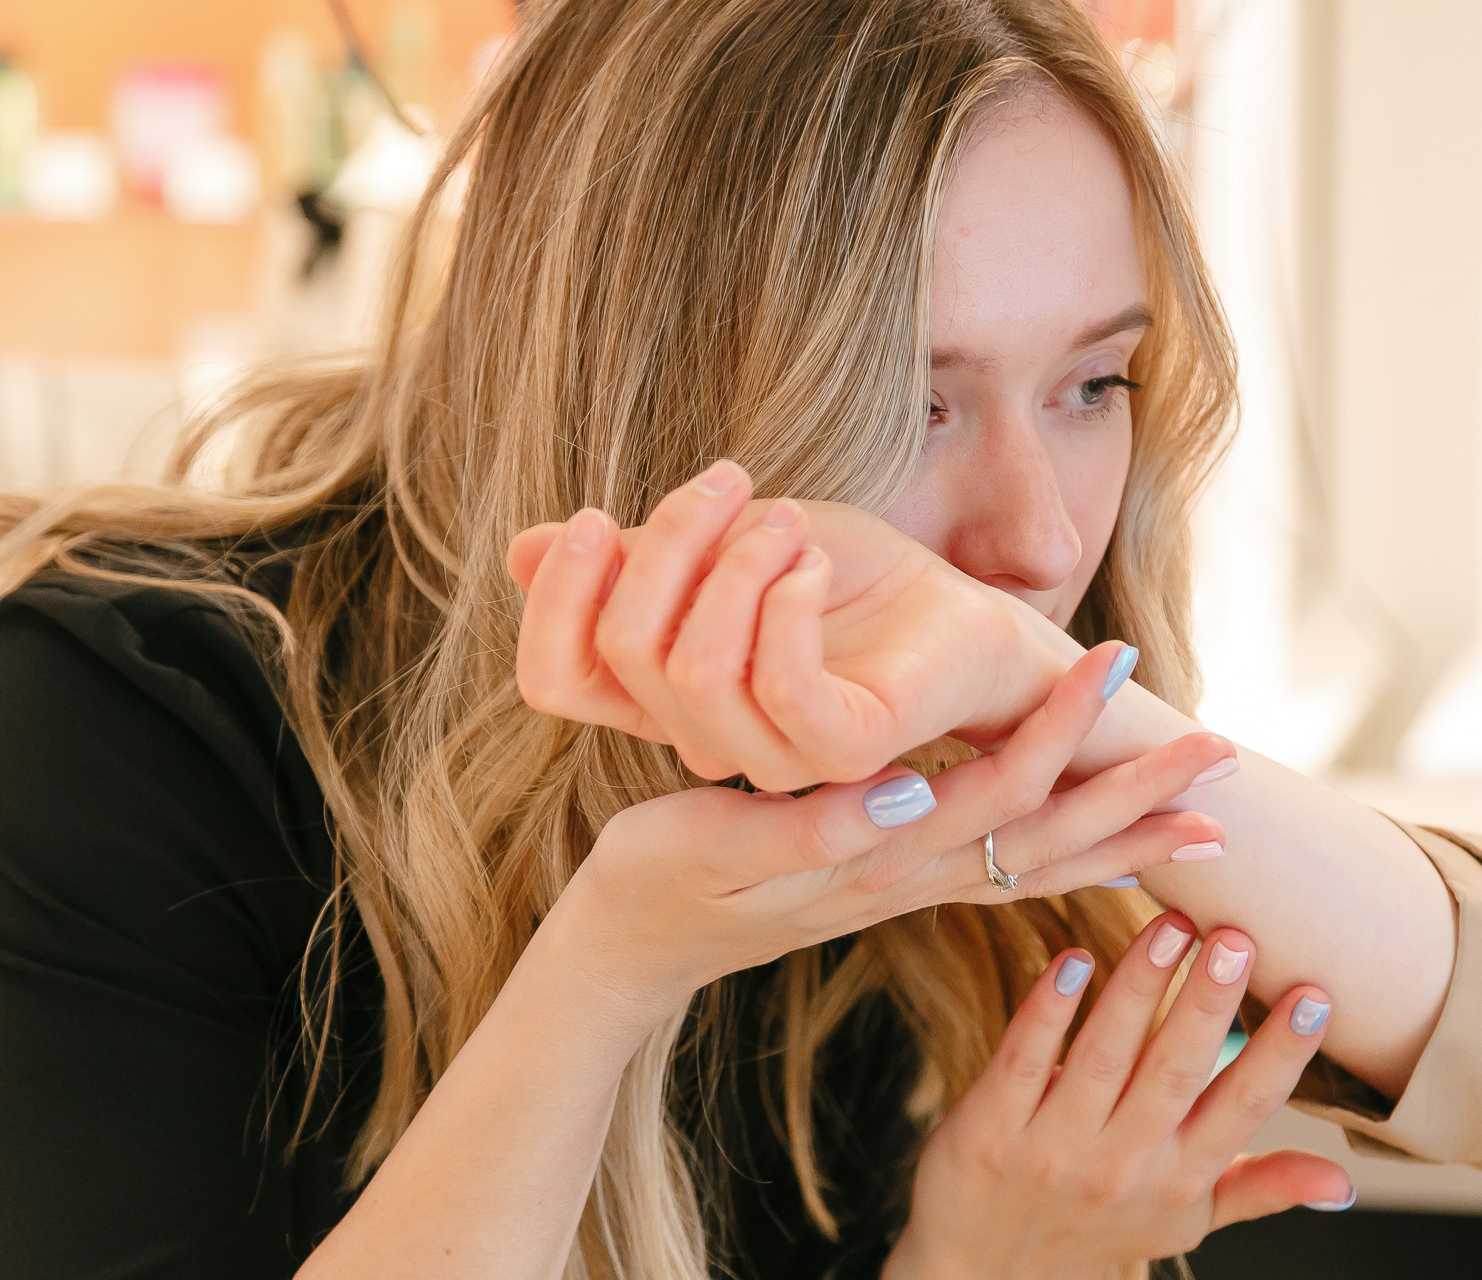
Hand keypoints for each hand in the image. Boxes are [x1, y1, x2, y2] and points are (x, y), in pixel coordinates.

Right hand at [508, 459, 1107, 791]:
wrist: (957, 613)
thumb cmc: (841, 578)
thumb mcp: (721, 547)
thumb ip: (633, 560)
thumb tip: (523, 549)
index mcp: (663, 696)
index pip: (554, 680)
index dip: (555, 599)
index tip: (595, 515)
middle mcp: (705, 737)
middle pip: (622, 649)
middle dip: (666, 540)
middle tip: (731, 480)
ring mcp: (773, 754)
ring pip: (693, 669)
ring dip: (736, 563)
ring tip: (790, 523)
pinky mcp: (845, 749)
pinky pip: (779, 683)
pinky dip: (788, 600)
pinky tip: (818, 566)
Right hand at [547, 639, 1233, 1022]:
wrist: (629, 951)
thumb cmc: (657, 885)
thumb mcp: (713, 850)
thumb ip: (813, 829)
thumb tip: (908, 792)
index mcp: (876, 855)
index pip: (998, 788)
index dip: (1063, 726)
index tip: (1120, 665)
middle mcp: (909, 877)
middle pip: (1050, 838)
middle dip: (1137, 795)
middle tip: (1224, 754)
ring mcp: (905, 890)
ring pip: (1039, 867)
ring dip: (1123, 837)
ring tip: (1201, 820)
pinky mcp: (890, 889)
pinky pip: (1003, 879)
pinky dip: (1069, 866)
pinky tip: (1101, 854)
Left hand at [883, 916, 1351, 1279]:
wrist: (985, 1274)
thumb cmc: (1095, 1229)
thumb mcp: (1184, 1217)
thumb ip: (1259, 1186)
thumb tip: (1342, 1183)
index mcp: (1179, 1177)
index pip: (1243, 1108)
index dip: (1281, 1055)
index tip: (1313, 996)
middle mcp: (1123, 1163)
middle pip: (1175, 1072)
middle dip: (1207, 1004)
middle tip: (1236, 937)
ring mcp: (1053, 1146)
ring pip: (1104, 1054)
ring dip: (1138, 986)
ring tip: (1170, 926)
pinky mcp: (990, 1127)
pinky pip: (1023, 1059)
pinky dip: (1047, 1010)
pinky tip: (1073, 960)